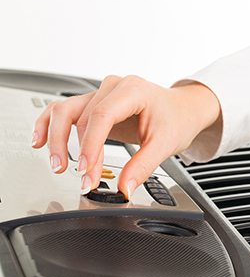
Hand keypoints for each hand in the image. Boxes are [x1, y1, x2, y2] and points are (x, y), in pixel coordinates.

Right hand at [32, 75, 220, 198]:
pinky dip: (49, 125)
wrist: (182, 109)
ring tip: (58, 165)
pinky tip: (39, 141)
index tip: (86, 170)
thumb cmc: (177, 119)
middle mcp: (113, 87)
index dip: (91, 145)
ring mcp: (101, 93)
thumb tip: (124, 188)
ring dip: (57, 139)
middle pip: (82, 117)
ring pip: (66, 111)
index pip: (102, 115)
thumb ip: (142, 166)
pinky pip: (65, 111)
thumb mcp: (165, 144)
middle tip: (83, 179)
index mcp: (133, 90)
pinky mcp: (95, 104)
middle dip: (80, 152)